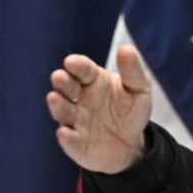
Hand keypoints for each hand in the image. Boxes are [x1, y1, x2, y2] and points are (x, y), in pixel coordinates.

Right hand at [46, 44, 152, 173]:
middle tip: (59, 76)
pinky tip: (64, 132)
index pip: (83, 69)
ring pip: (63, 111)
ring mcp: (75, 121)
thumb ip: (133, 71)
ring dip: (58, 105)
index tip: (71, 62)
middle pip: (67, 87)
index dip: (77, 65)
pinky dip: (66, 137)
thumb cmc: (131, 111)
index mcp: (93, 80)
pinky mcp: (76, 143)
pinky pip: (70, 140)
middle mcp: (79, 98)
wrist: (131, 144)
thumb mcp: (139, 89)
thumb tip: (127, 48)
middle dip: (62, 82)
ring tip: (54, 98)